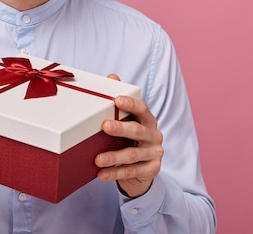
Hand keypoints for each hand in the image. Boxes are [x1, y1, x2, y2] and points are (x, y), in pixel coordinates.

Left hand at [95, 75, 163, 197]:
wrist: (141, 170)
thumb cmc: (128, 140)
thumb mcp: (125, 122)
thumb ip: (119, 102)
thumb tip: (112, 77)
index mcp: (147, 120)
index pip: (142, 109)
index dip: (131, 104)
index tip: (117, 100)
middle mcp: (154, 135)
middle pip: (138, 130)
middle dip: (121, 128)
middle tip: (104, 126)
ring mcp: (154, 154)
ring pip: (133, 154)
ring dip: (114, 156)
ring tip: (98, 159)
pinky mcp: (151, 170)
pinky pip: (131, 172)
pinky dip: (115, 173)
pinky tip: (101, 174)